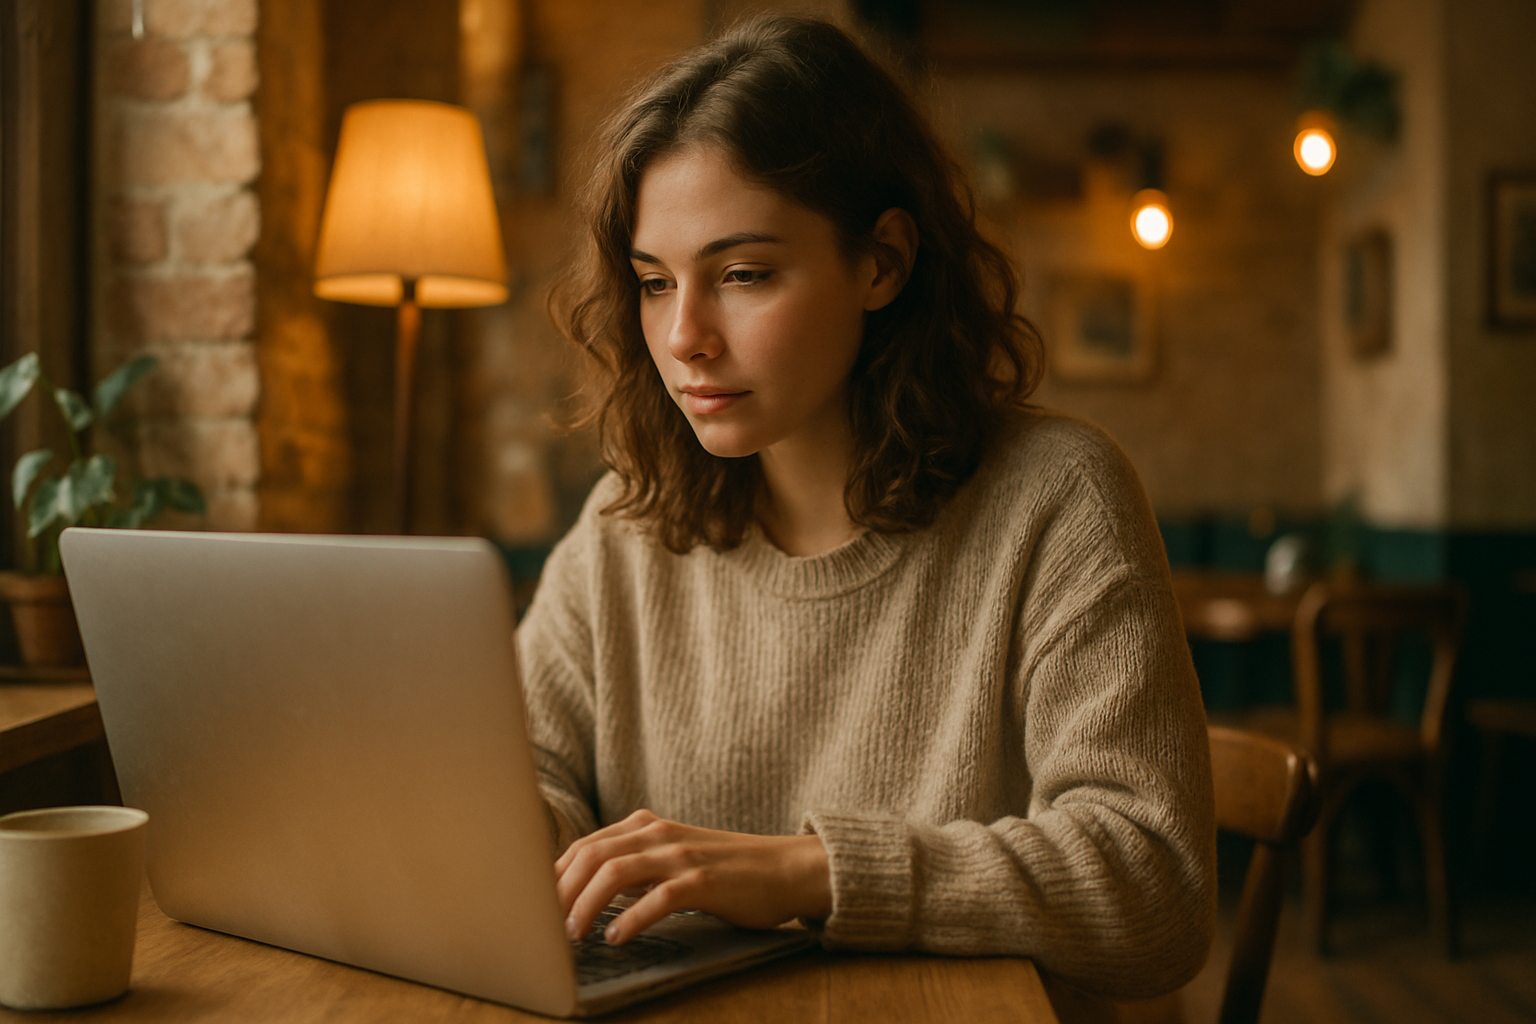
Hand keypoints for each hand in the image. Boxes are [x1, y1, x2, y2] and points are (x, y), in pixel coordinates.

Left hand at [555, 809, 830, 944]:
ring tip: (571, 935)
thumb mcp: (672, 859)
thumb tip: (583, 895)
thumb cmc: (725, 872)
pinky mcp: (704, 881)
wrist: (785, 868)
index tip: (533, 907)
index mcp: (646, 826)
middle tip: (542, 926)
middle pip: (591, 856)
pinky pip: (658, 898)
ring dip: (586, 905)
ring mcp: (681, 855)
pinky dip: (632, 918)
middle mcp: (658, 834)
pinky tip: (616, 938)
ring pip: (616, 872)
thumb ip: (633, 867)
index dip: (553, 876)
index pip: (584, 846)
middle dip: (560, 892)